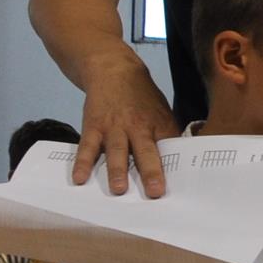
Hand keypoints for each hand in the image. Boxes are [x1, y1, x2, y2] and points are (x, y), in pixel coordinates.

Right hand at [71, 53, 180, 196]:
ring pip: (117, 151)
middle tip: (154, 192)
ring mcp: (114, 127)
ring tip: (118, 190)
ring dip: (117, 170)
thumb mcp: (163, 112)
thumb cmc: (142, 98)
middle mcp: (138, 127)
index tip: (182, 187)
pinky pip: (88, 146)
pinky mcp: (93, 126)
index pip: (171, 149)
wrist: (113, 70)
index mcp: (159, 125)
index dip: (176, 167)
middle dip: (151, 172)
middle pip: (146, 151)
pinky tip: (79, 178)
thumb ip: (170, 136)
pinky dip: (82, 163)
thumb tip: (183, 162)